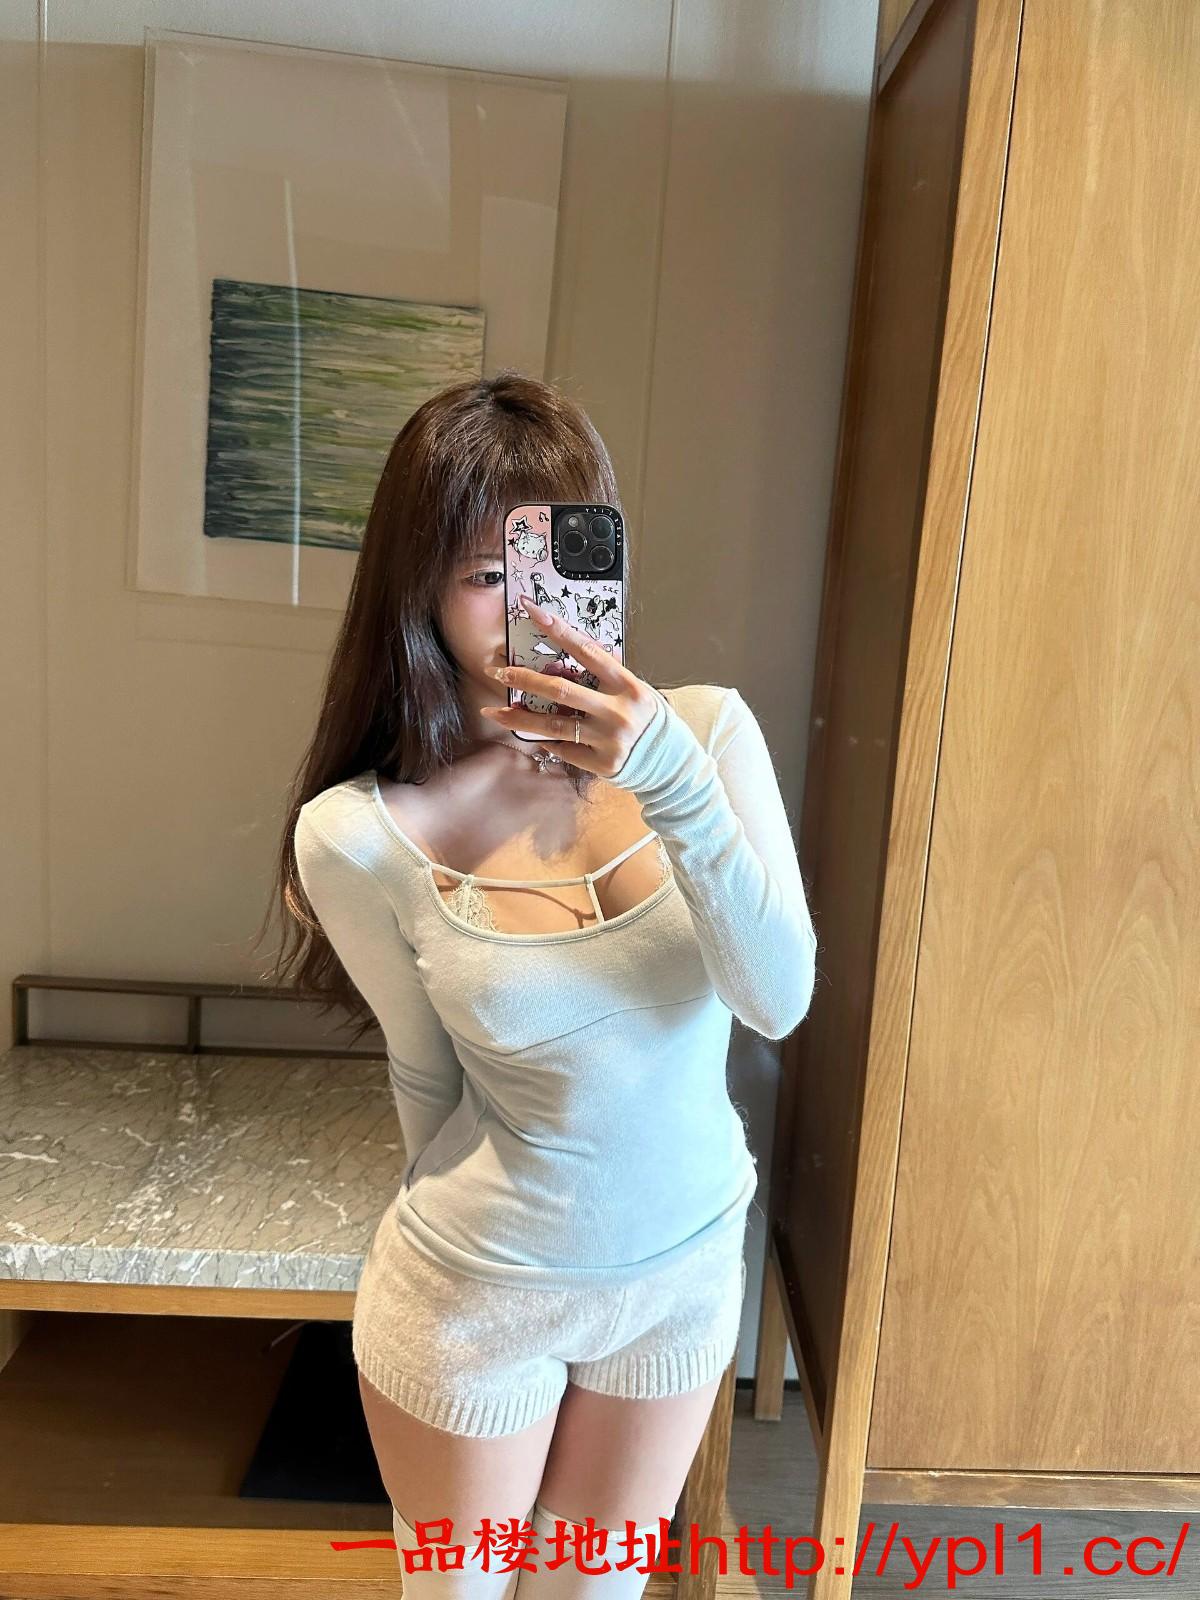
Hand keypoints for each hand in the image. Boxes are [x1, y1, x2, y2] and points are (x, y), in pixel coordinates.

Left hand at [481, 598, 656, 777]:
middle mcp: (618, 711)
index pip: (586, 651)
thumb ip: (604, 676)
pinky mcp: (601, 763)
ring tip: (495, 711)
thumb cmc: (647, 719)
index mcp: (627, 685)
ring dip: (519, 717)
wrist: (670, 762)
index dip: (557, 630)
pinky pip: (563, 748)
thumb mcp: (634, 691)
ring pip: (553, 724)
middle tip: (499, 672)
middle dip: (525, 679)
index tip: (531, 611)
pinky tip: (529, 733)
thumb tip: (563, 658)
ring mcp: (609, 739)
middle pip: (561, 689)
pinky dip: (544, 740)